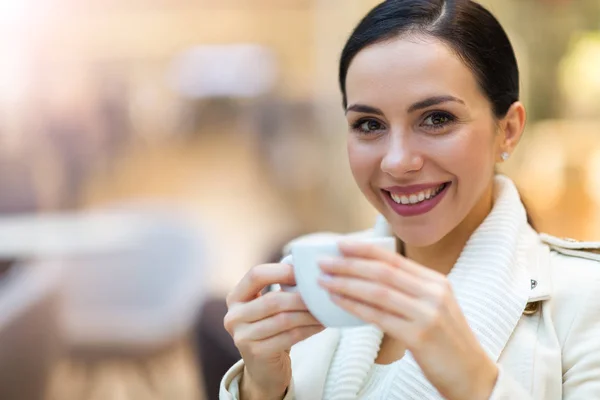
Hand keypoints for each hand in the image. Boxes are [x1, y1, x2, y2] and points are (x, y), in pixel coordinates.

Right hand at [224, 263, 324, 399]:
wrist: (263, 367)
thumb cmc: (270, 328)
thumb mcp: (267, 306)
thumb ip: (279, 287)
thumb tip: (306, 267)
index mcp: (235, 297)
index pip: (256, 275)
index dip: (282, 271)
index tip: (304, 272)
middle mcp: (233, 316)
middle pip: (273, 300)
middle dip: (301, 297)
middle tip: (322, 294)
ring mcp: (242, 337)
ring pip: (283, 320)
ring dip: (308, 314)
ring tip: (324, 310)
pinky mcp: (256, 353)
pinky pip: (289, 337)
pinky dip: (308, 329)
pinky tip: (320, 325)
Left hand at [318, 242, 497, 399]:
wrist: (472, 375)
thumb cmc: (446, 341)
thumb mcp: (434, 307)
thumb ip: (409, 290)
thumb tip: (369, 276)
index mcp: (436, 282)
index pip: (394, 258)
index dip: (364, 249)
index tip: (340, 244)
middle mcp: (433, 293)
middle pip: (383, 272)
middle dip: (349, 264)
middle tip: (323, 262)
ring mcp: (427, 314)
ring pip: (378, 291)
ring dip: (346, 284)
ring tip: (324, 281)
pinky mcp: (419, 336)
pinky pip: (379, 317)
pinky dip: (355, 307)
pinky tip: (338, 301)